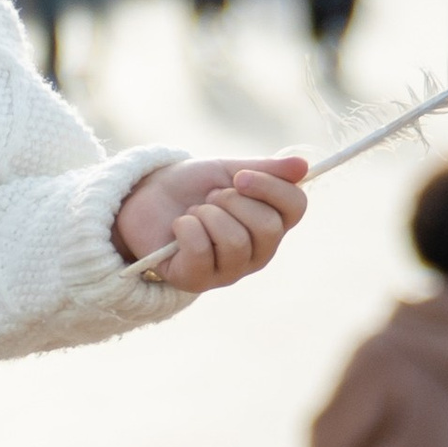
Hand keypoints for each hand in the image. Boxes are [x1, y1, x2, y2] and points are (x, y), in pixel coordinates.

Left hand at [115, 155, 308, 291]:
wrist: (144, 198)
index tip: (240, 176)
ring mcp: (229, 271)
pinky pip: (202, 251)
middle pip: (267, 227)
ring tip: (194, 213)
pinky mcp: (197, 281)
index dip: (270, 187)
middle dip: (232, 201)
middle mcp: (257, 252)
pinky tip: (178, 228)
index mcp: (272, 223)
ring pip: (235, 241)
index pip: (295, 207)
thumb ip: (265, 169)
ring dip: (207, 215)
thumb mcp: (228, 170)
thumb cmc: (191, 187)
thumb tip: (303, 165)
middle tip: (210, 198)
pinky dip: (185, 228)